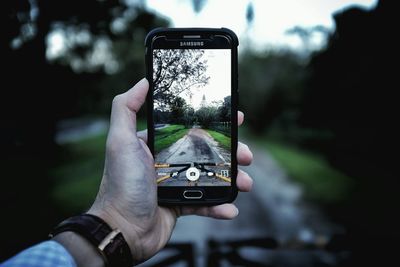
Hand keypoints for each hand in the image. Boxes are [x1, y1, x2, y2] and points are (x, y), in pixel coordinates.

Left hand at [88, 78, 252, 262]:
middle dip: (231, 151)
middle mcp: (168, 161)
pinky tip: (230, 208)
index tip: (236, 119)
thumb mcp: (120, 141)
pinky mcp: (181, 204)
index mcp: (158, 144)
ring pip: (212, 176)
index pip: (191, 127)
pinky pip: (205, 202)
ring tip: (246, 183)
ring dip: (232, 179)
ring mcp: (176, 183)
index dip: (215, 122)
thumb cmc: (121, 184)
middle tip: (247, 154)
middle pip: (207, 151)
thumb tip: (143, 81)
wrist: (121, 230)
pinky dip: (220, 206)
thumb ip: (126, 108)